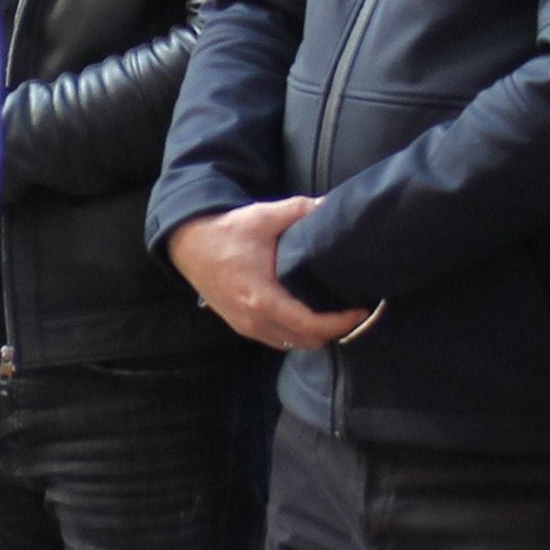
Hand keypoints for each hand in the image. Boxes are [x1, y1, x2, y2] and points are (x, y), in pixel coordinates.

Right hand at [167, 198, 373, 351]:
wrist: (188, 245)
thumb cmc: (226, 231)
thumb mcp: (264, 216)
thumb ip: (300, 211)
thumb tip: (332, 205)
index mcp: (262, 298)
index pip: (310, 325)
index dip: (340, 323)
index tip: (360, 310)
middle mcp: (254, 320)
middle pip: (306, 342)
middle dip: (333, 331)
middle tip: (352, 311)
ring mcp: (246, 327)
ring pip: (292, 345)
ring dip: (315, 335)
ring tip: (334, 314)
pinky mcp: (242, 326)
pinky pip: (278, 340)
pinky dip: (296, 334)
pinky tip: (308, 315)